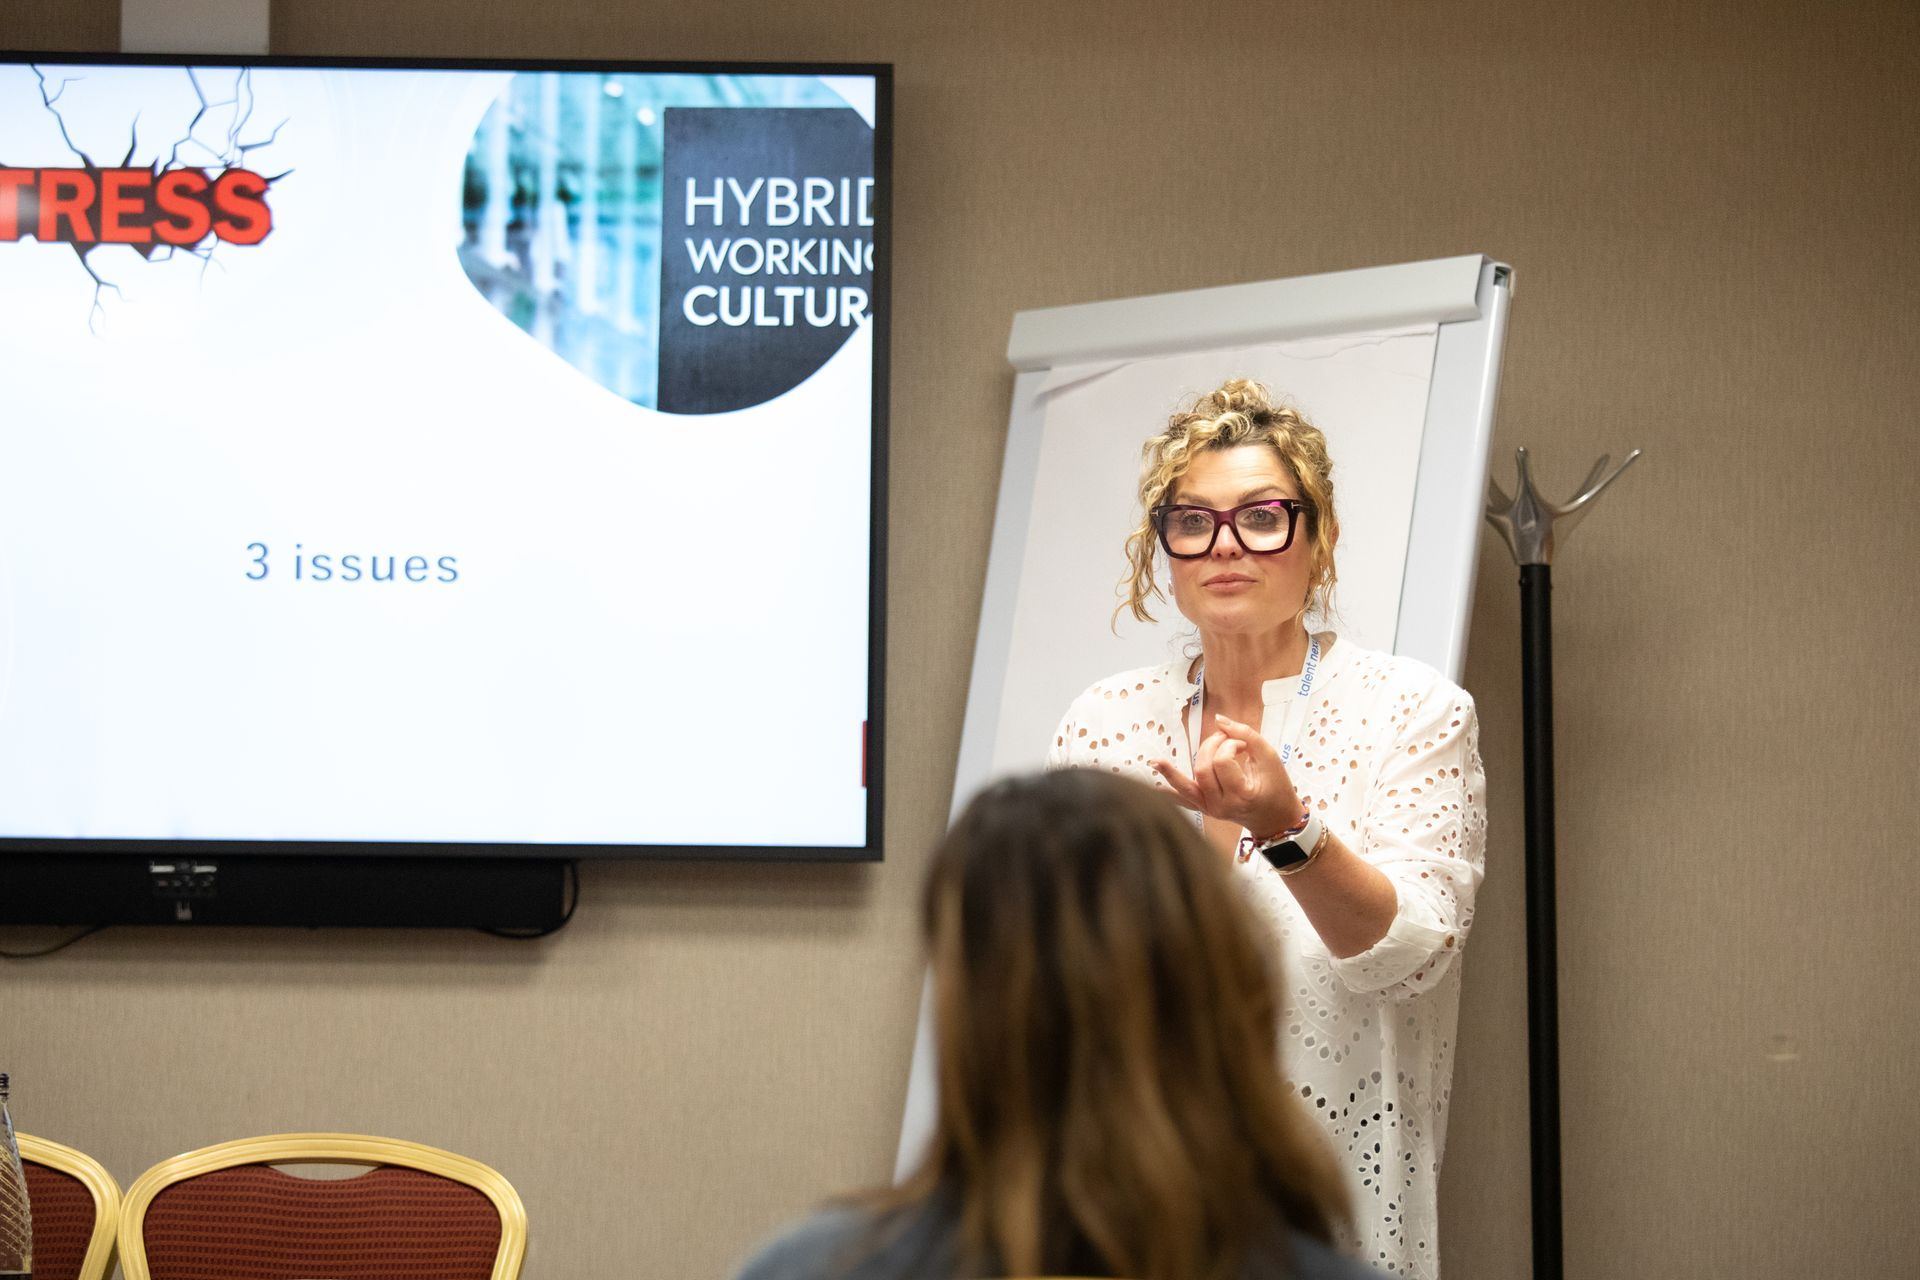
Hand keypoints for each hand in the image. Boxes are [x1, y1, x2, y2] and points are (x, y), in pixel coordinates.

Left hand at [1151, 715, 1305, 839]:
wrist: (1275, 819)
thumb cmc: (1277, 787)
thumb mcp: (1269, 758)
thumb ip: (1246, 734)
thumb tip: (1219, 720)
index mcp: (1242, 795)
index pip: (1223, 761)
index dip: (1230, 744)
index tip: (1243, 744)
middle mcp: (1223, 806)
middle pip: (1203, 769)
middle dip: (1211, 747)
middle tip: (1227, 740)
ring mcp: (1211, 810)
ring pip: (1187, 786)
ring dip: (1176, 769)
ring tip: (1162, 758)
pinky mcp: (1204, 810)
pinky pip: (1183, 799)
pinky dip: (1169, 789)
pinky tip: (1153, 779)